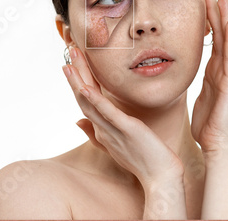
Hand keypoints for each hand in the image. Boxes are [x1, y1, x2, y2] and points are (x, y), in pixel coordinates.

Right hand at [62, 47, 183, 186]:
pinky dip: (95, 100)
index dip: (77, 80)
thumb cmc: (142, 160)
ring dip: (78, 81)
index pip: (86, 100)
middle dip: (75, 73)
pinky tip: (85, 87)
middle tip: (68, 50)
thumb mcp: (116, 143)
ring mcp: (112, 130)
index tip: (72, 61)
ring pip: (89, 102)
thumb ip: (96, 132)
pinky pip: (107, 113)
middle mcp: (102, 128)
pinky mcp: (126, 129)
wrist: (160, 177)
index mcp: (102, 128)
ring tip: (70, 62)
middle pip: (83, 97)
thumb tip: (77, 120)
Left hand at [191, 0, 227, 155]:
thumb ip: (194, 78)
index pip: (212, 38)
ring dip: (227, 18)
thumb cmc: (207, 122)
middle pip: (221, 33)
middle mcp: (224, 68)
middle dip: (217, 10)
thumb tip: (181, 68)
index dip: (208, 18)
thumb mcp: (197, 93)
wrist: (217, 143)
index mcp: (214, 69)